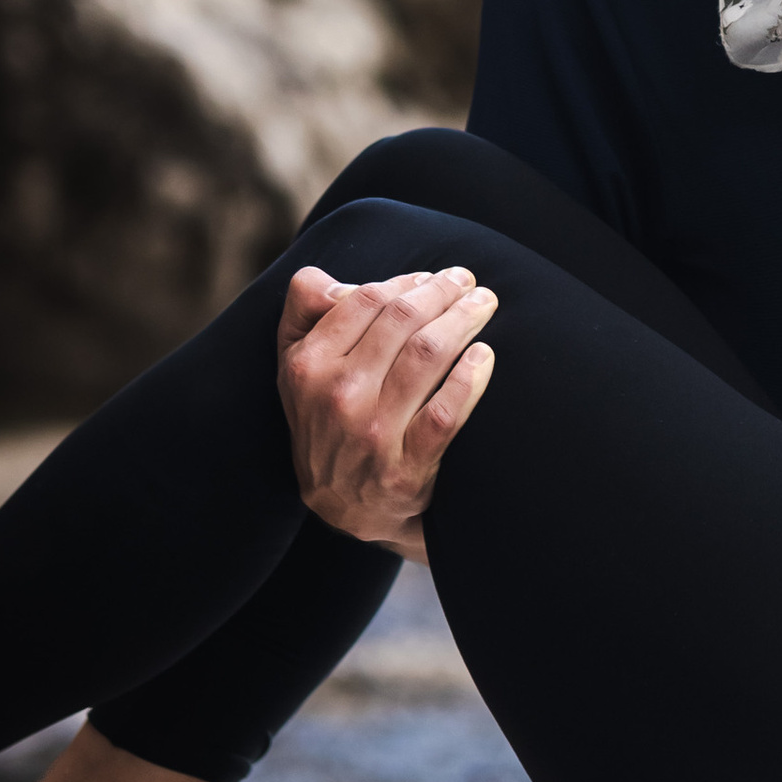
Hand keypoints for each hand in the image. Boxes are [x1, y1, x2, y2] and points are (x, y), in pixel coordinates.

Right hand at [276, 263, 500, 557]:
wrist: (341, 505)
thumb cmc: (326, 418)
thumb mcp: (297, 366)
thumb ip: (306, 310)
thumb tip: (341, 279)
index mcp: (308, 365)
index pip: (367, 299)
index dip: (407, 280)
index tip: (432, 276)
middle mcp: (336, 397)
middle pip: (403, 319)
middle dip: (443, 290)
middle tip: (468, 281)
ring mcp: (371, 435)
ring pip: (428, 355)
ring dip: (464, 319)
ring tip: (484, 304)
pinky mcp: (405, 470)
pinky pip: (446, 413)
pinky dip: (470, 378)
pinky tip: (484, 356)